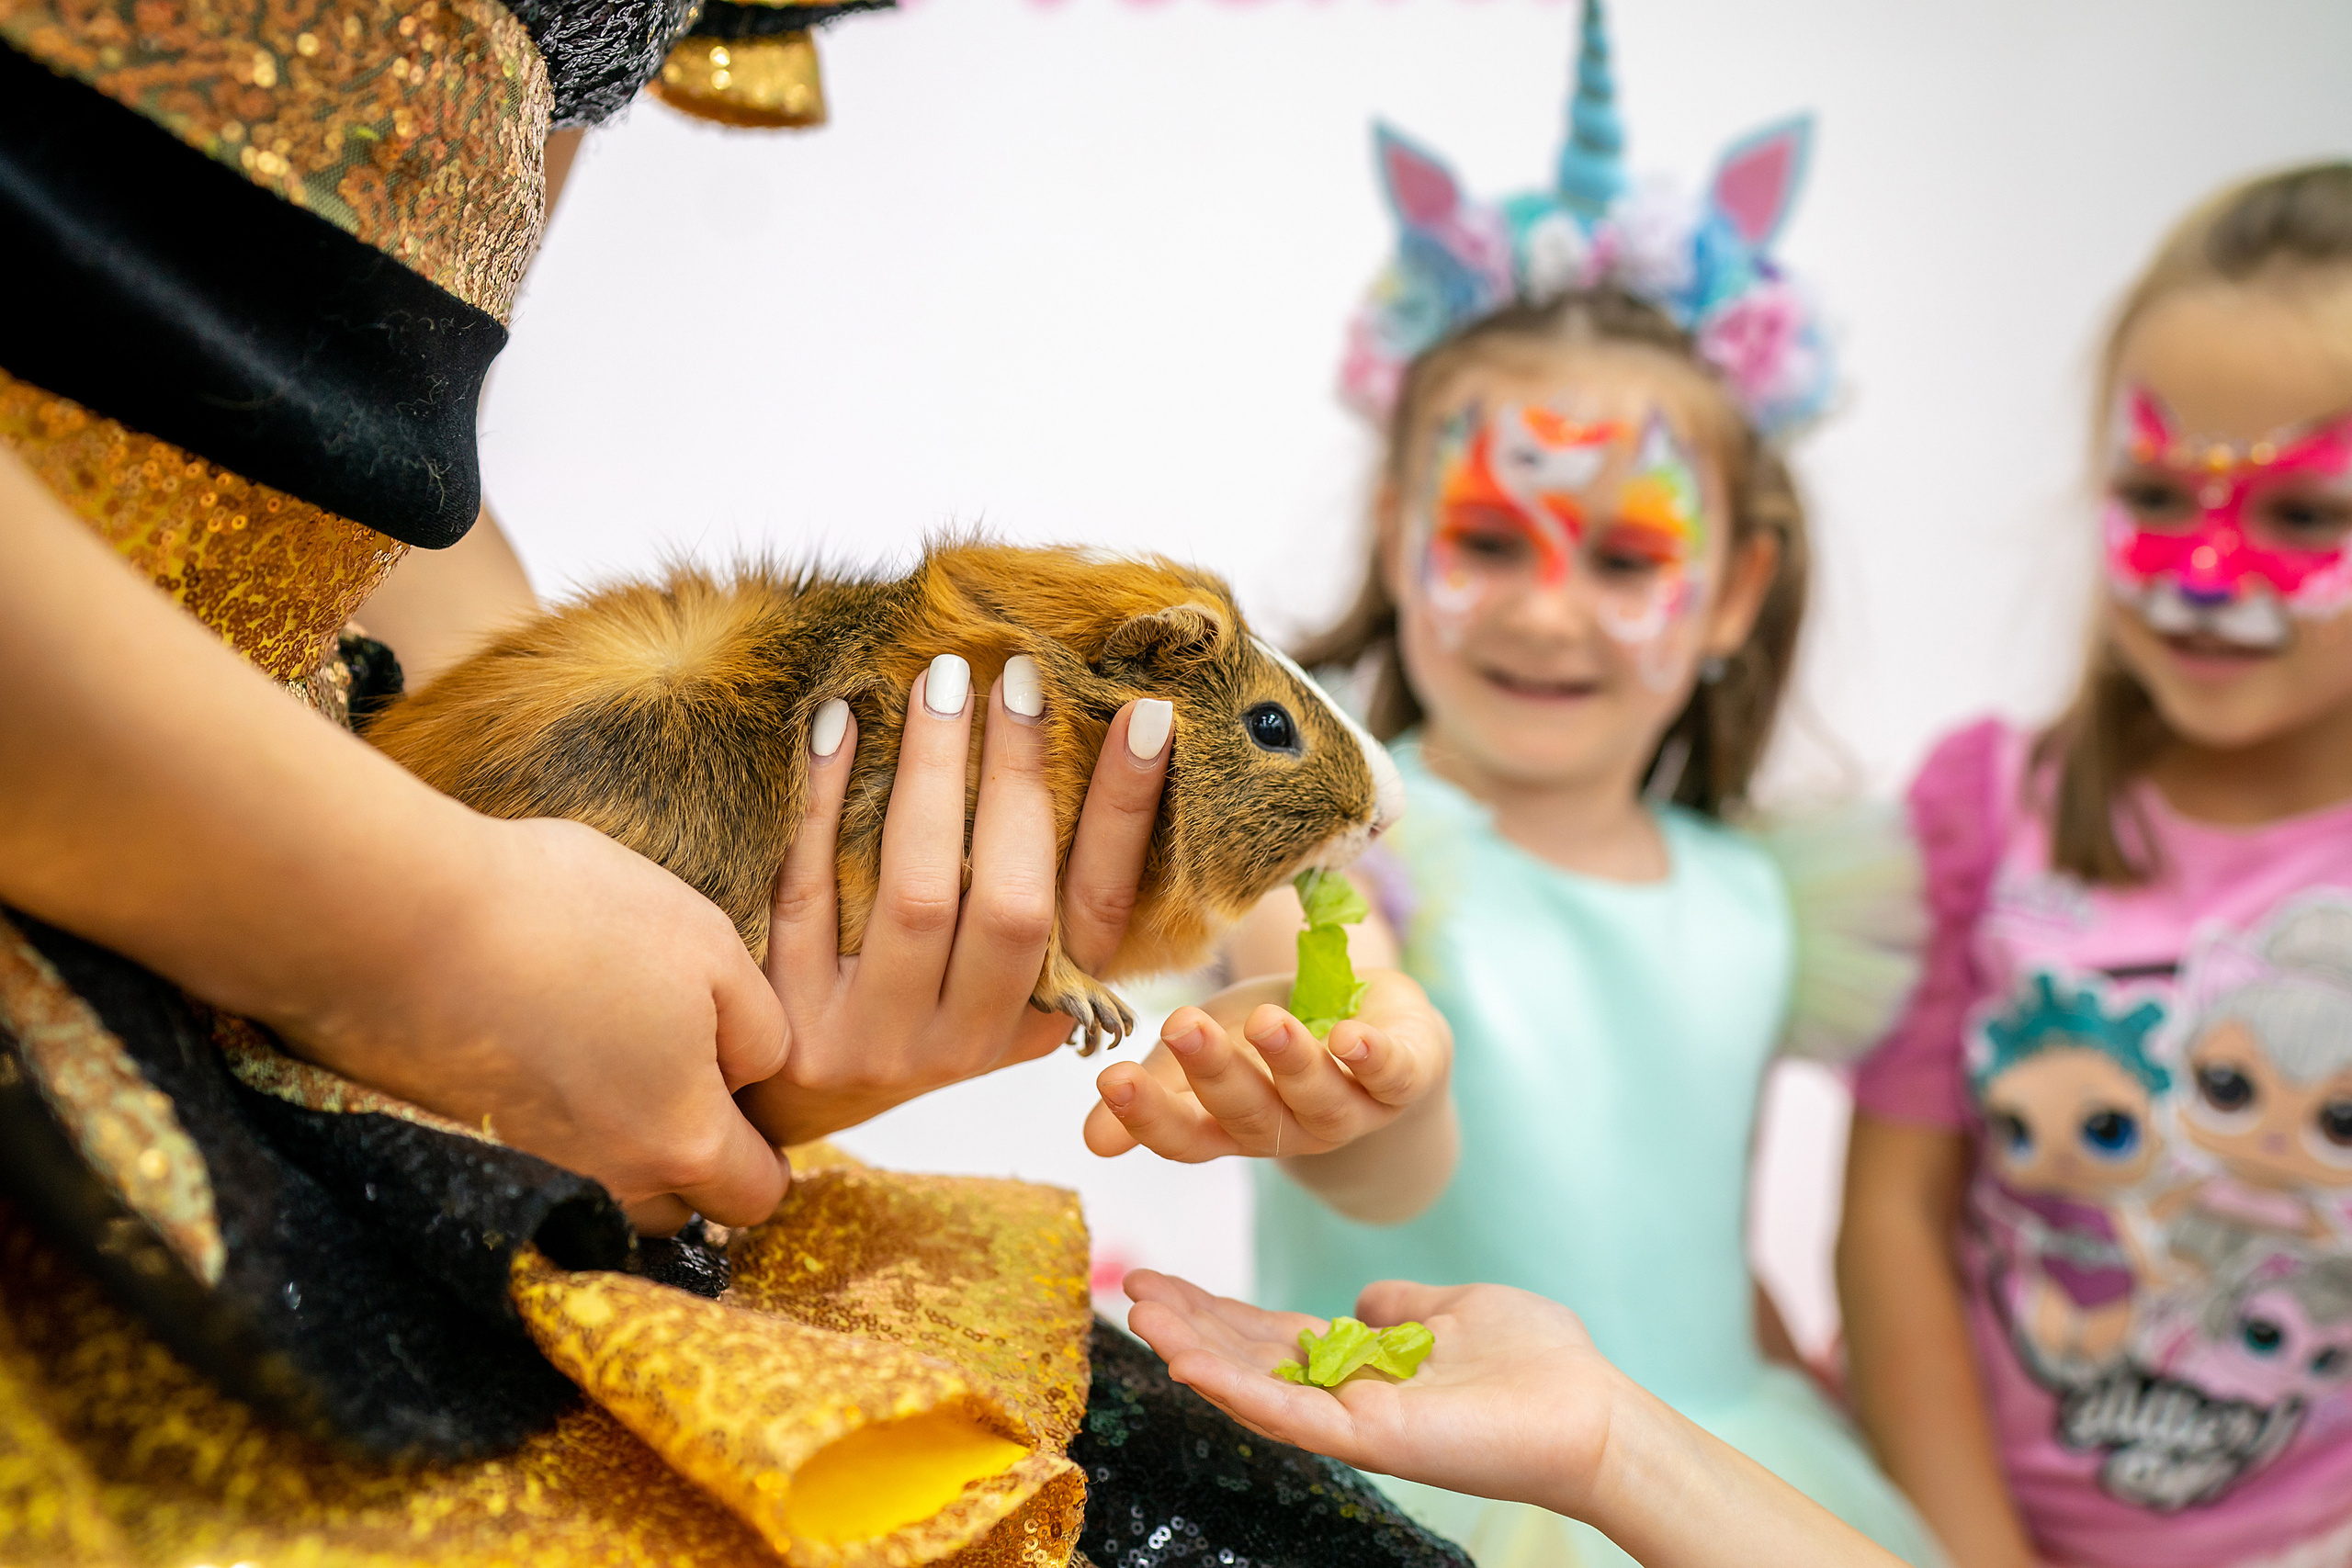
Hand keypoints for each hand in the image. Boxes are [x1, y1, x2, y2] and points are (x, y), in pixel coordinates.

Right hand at [299, 815, 790, 1235]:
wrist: (401, 921)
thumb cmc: (570, 919)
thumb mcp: (708, 945)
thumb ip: (759, 1030)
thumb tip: (754, 1076)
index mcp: (683, 1141)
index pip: (757, 1193)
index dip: (765, 1147)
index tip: (743, 1094)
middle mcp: (606, 1184)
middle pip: (677, 1208)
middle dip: (691, 1159)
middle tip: (672, 1069)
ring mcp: (527, 1176)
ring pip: (601, 1193)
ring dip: (615, 1152)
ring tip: (599, 1061)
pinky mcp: (458, 1154)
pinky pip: (529, 1164)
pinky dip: (541, 1128)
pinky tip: (533, 1057)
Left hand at [741, 659, 1168, 1145]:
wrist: (785, 1094)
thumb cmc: (905, 996)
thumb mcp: (987, 965)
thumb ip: (1035, 883)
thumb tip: (1102, 732)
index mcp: (1034, 1018)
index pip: (1098, 907)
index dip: (1125, 812)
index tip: (1147, 715)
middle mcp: (965, 1042)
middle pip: (1011, 904)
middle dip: (1020, 778)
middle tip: (1020, 673)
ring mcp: (874, 1039)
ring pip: (916, 895)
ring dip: (931, 774)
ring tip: (939, 681)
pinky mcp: (788, 1021)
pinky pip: (808, 890)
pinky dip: (823, 800)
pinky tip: (839, 725)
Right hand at [1082, 969, 1451, 1161]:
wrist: (1373, 1023)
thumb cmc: (1271, 1040)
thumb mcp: (1210, 1048)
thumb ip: (1157, 1088)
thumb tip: (1091, 1142)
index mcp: (1234, 1126)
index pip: (1185, 1136)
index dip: (1148, 1115)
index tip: (1110, 1077)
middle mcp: (1291, 1130)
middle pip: (1249, 1116)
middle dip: (1215, 1073)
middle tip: (1182, 1025)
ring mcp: (1351, 1109)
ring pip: (1320, 1099)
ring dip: (1292, 1062)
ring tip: (1266, 1022)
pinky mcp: (1407, 1075)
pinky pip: (1393, 1075)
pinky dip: (1375, 1058)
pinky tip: (1352, 1037)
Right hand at [1126, 1273, 1910, 1567]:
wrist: (1592, 1411)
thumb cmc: (1541, 1361)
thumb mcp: (1457, 1309)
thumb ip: (1403, 1307)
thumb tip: (1366, 1300)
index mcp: (1362, 1363)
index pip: (1271, 1335)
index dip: (1214, 1309)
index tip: (1161, 1280)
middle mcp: (1345, 1395)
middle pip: (1247, 1358)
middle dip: (1186, 1324)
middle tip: (1126, 1290)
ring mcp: (1351, 1421)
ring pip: (1253, 1386)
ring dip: (1193, 1350)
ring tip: (1139, 1313)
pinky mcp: (1368, 1439)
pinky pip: (1288, 1413)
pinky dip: (1234, 1387)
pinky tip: (1186, 1360)